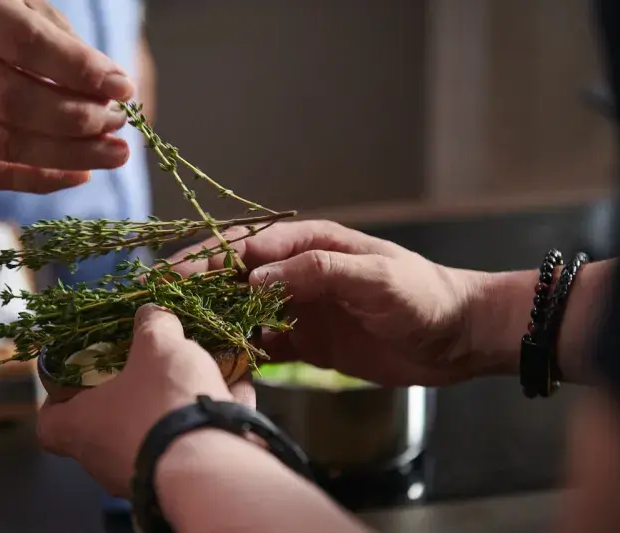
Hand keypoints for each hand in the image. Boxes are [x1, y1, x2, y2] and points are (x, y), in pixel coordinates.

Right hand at [0, 0, 132, 192]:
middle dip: (76, 120)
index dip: (79, 70)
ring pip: (2, 144)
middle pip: (12, 102)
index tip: (124, 88)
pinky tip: (81, 173)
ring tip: (113, 154)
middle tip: (117, 126)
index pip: (25, 45)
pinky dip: (41, 179)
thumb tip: (112, 94)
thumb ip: (66, 46)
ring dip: (68, 156)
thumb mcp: (25, 10)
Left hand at [37, 304, 255, 496]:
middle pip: (110, 422)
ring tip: (207, 370)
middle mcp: (105, 459)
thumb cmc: (163, 404)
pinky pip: (193, 444)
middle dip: (135, 391)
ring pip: (157, 430)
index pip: (49, 423)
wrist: (211, 467)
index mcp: (82, 428)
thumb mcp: (158, 345)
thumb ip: (153, 325)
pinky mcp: (182, 482)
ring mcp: (142, 474)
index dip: (60, 398)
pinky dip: (211, 419)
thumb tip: (152, 313)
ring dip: (179, 403)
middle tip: (154, 365)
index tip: (78, 377)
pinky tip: (237, 392)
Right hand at [170, 220, 490, 386]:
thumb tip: (255, 279)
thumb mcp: (375, 277)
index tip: (179, 277)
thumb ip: (317, 272)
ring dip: (214, 320)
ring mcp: (300, 308)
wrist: (456, 337)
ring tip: (180, 336)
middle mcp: (299, 273)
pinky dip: (240, 351)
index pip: (248, 246)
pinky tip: (219, 361)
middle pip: (236, 276)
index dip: (210, 259)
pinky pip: (263, 343)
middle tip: (163, 304)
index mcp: (312, 244)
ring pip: (243, 310)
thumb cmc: (422, 296)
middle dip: (200, 287)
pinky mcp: (307, 342)